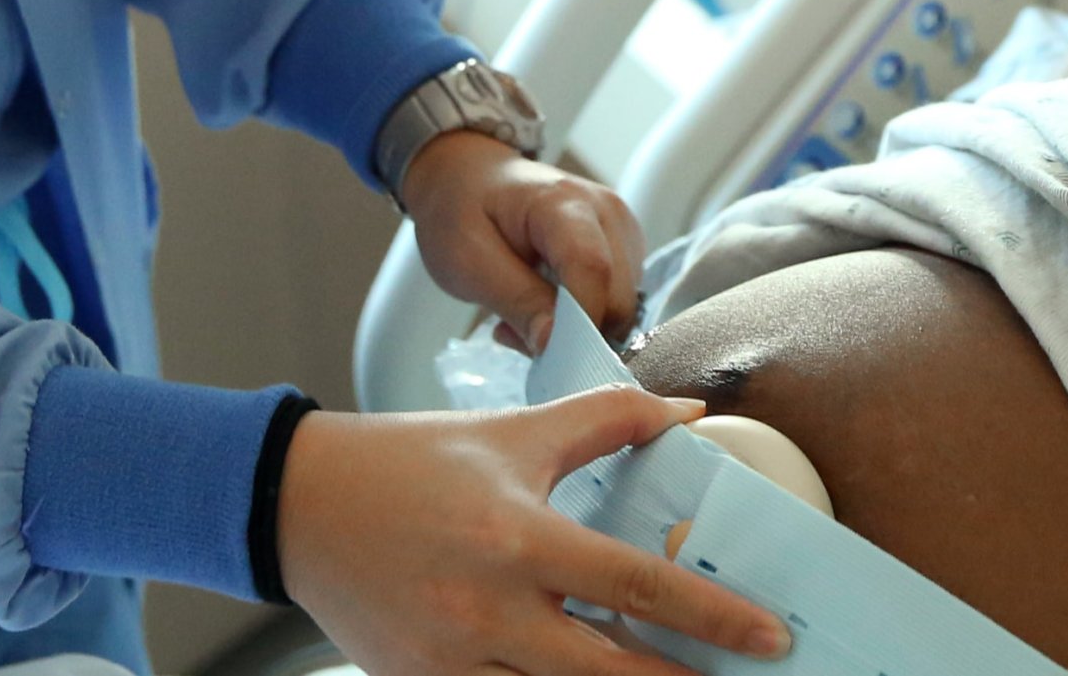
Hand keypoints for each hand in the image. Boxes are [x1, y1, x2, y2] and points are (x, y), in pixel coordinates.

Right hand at [277, 386, 792, 675]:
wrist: (296, 503)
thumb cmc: (411, 462)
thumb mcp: (514, 431)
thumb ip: (608, 421)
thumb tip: (689, 416)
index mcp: (519, 538)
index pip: (638, 587)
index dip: (714, 618)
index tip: (771, 637)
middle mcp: (487, 609)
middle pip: (611, 672)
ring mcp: (451, 658)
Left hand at [403, 131, 645, 353]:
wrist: (469, 178)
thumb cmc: (462, 211)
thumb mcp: (468, 261)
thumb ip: (516, 300)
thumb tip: (554, 344)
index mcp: (564, 202)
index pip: (592, 269)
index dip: (578, 322)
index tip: (543, 352)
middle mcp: (608, 212)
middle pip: (617, 296)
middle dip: (575, 334)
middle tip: (516, 332)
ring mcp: (622, 229)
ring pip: (621, 306)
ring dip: (578, 329)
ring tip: (525, 314)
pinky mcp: (625, 249)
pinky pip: (616, 300)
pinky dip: (585, 317)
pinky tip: (545, 304)